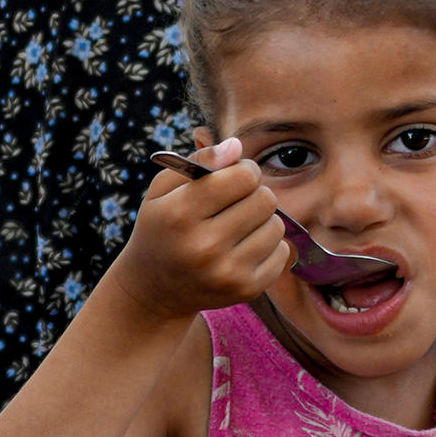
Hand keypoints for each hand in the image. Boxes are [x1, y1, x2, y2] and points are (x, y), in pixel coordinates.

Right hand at [108, 139, 290, 325]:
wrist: (153, 289)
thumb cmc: (162, 228)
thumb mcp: (163, 189)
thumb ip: (199, 160)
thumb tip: (237, 146)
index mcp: (180, 214)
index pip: (244, 177)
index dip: (244, 170)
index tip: (234, 178)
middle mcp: (204, 246)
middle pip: (265, 200)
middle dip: (254, 195)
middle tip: (235, 204)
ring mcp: (226, 273)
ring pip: (277, 226)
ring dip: (261, 221)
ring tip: (237, 228)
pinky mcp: (245, 290)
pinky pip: (282, 253)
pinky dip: (268, 247)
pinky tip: (243, 249)